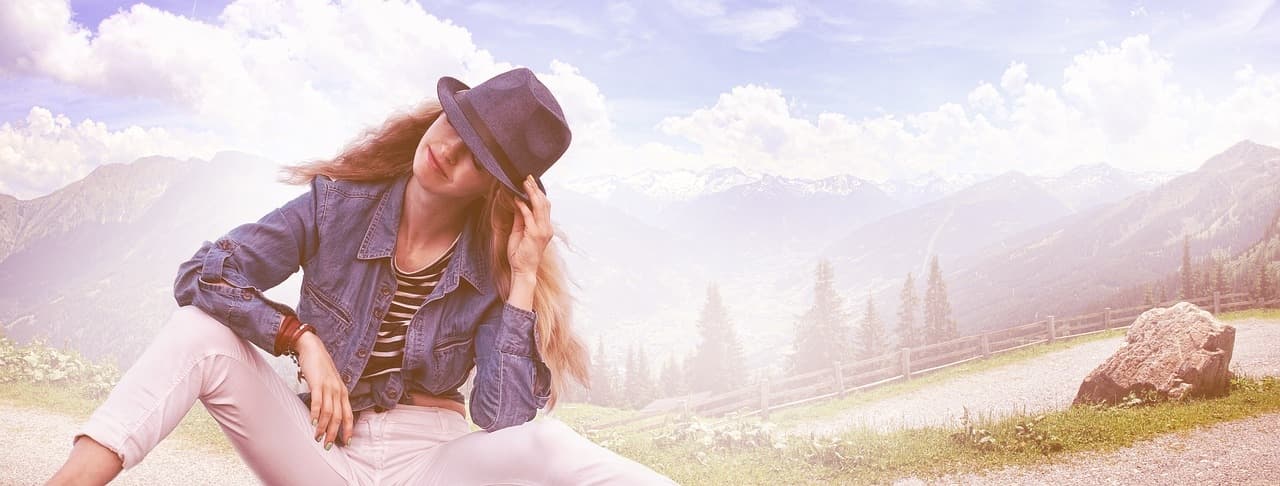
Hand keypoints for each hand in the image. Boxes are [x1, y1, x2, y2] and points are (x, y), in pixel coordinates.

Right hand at [295, 332, 352, 448]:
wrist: (313, 349)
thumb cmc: (320, 368)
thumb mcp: (330, 384)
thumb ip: (331, 398)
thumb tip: (328, 415)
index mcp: (343, 392)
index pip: (349, 415)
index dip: (348, 430)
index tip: (347, 443)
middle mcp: (339, 391)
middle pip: (339, 417)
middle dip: (334, 434)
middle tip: (328, 446)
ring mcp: (329, 387)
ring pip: (329, 412)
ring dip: (323, 427)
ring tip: (317, 437)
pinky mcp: (318, 383)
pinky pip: (318, 401)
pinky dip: (316, 413)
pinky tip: (312, 422)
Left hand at [508, 175, 552, 277]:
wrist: (523, 270)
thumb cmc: (521, 255)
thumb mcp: (520, 232)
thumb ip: (521, 218)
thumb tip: (518, 203)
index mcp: (545, 227)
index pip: (544, 206)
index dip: (538, 193)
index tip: (531, 182)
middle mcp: (546, 228)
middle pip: (543, 203)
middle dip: (535, 189)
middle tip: (527, 177)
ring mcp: (542, 231)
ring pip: (539, 206)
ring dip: (531, 193)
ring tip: (524, 183)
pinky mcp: (535, 234)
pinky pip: (529, 216)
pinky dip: (523, 206)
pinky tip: (517, 198)